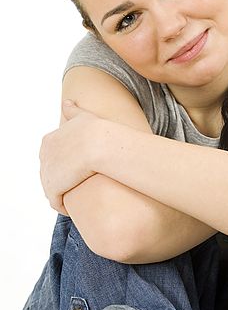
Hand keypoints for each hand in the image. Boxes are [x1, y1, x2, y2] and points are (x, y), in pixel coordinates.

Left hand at [39, 100, 100, 214]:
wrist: (101, 145)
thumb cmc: (97, 130)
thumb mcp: (82, 116)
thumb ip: (72, 110)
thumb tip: (66, 101)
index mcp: (48, 141)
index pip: (52, 157)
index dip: (65, 164)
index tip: (79, 169)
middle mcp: (44, 158)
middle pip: (51, 173)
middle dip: (62, 180)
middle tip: (79, 184)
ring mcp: (47, 174)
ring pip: (52, 189)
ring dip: (62, 195)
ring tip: (77, 198)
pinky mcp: (54, 189)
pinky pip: (56, 202)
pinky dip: (63, 206)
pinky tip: (73, 207)